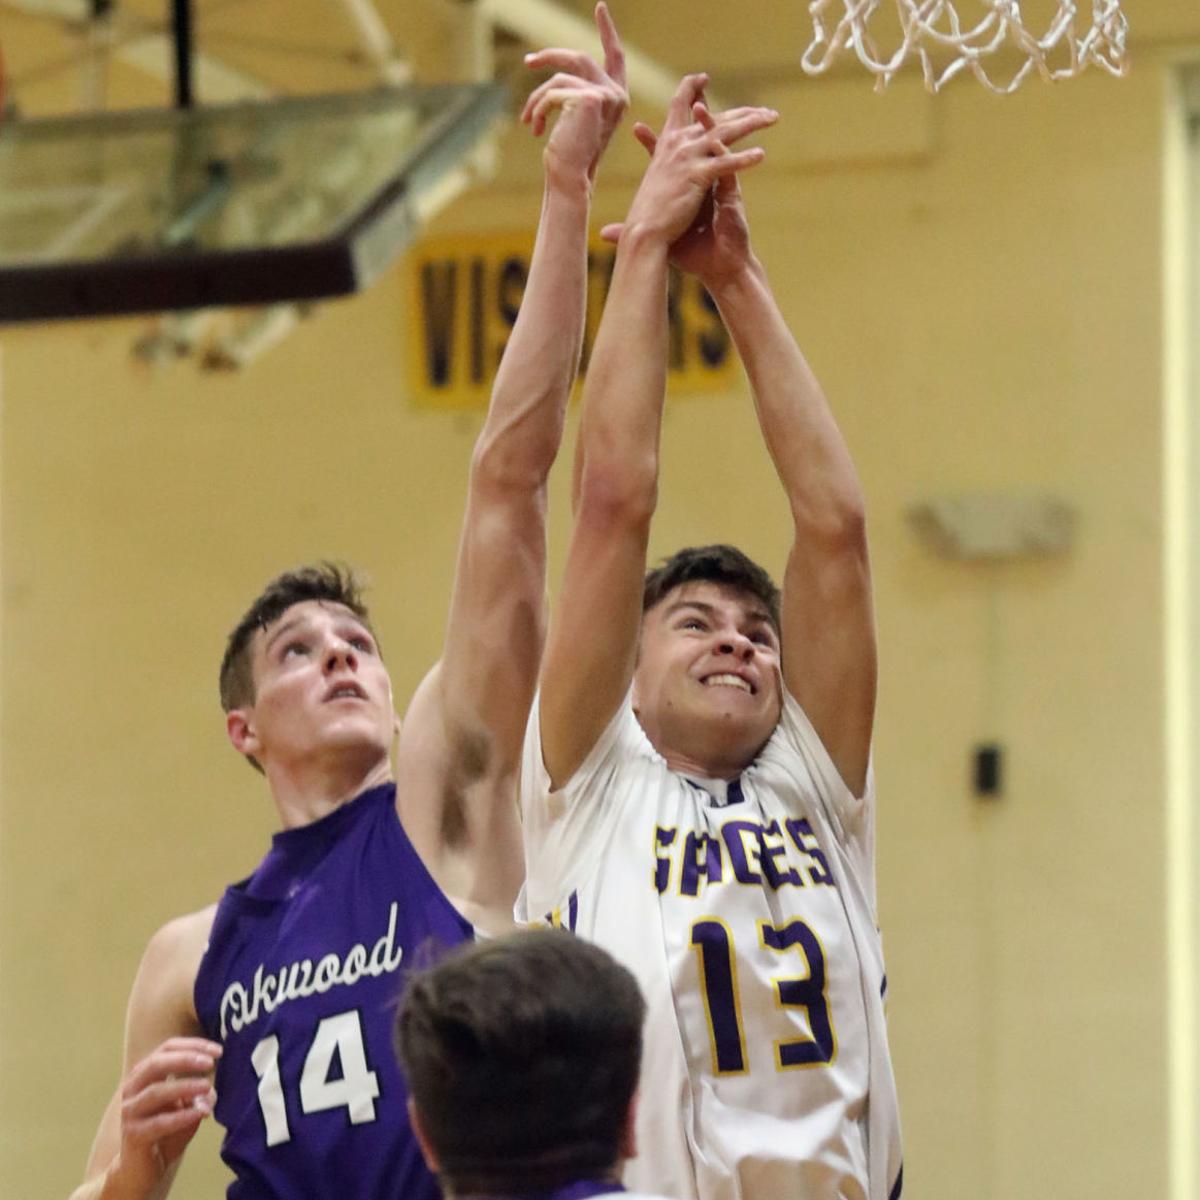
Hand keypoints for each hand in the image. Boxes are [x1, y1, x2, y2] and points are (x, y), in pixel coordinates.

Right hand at [110, 1037, 220, 1193]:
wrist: (141, 1168)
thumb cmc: (166, 1130)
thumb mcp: (188, 1106)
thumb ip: (201, 1094)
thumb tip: (210, 1089)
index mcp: (145, 1074)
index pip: (167, 1048)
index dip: (193, 1045)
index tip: (218, 1050)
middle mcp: (133, 1088)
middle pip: (156, 1063)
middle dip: (185, 1059)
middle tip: (210, 1062)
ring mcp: (130, 1112)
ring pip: (155, 1092)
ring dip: (184, 1086)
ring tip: (207, 1087)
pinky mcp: (133, 1135)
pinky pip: (158, 1122)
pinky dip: (181, 1116)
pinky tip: (200, 1113)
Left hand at [521, 1, 627, 185]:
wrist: (570, 179)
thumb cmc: (570, 156)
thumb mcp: (574, 118)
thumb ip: (574, 91)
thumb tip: (547, 64)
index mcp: (616, 98)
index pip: (615, 57)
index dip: (607, 30)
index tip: (600, 6)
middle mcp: (616, 95)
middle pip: (579, 57)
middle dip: (550, 56)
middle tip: (528, 61)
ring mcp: (605, 96)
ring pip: (561, 76)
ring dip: (537, 96)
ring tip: (526, 119)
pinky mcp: (588, 99)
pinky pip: (553, 91)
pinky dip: (537, 108)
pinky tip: (533, 128)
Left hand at [603, 103, 769, 284]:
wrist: (719, 268)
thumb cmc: (692, 255)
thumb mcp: (659, 240)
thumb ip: (634, 231)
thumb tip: (603, 233)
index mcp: (683, 187)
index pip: (667, 159)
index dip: (653, 142)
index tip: (637, 127)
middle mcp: (701, 180)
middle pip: (695, 140)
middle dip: (691, 116)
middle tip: (687, 91)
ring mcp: (717, 185)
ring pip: (715, 148)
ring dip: (708, 126)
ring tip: (699, 105)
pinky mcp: (731, 196)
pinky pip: (729, 170)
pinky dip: (725, 154)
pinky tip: (719, 139)